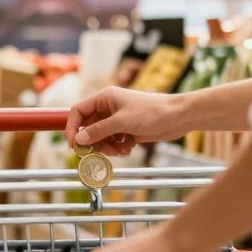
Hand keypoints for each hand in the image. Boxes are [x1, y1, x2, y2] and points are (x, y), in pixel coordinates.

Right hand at [65, 86, 188, 156]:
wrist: (179, 117)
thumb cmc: (153, 112)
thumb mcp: (122, 122)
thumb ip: (98, 131)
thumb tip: (78, 139)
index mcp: (104, 98)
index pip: (78, 111)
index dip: (72, 127)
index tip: (73, 144)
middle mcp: (108, 108)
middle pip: (88, 127)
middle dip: (94, 142)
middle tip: (98, 152)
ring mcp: (117, 119)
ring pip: (100, 137)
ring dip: (107, 147)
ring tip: (120, 150)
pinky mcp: (126, 130)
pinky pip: (112, 141)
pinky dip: (117, 147)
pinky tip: (128, 148)